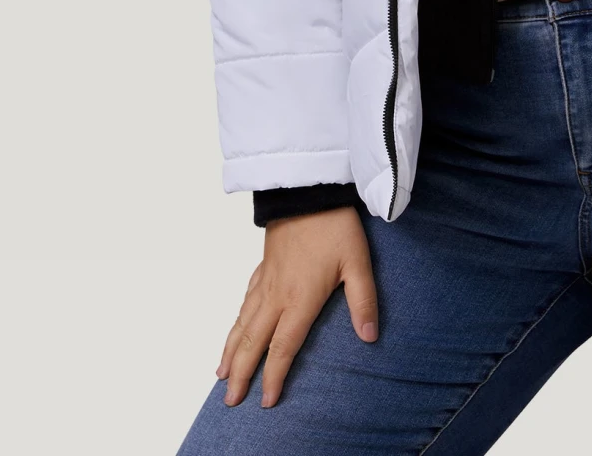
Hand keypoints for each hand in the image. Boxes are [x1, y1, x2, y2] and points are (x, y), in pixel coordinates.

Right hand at [216, 206, 377, 407]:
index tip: (266, 401)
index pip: (282, 347)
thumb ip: (363, 301)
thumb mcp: (358, 262)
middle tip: (230, 400)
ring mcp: (266, 280)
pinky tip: (234, 329)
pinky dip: (235, 322)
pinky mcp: (263, 266)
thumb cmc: (335, 226)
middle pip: (253, 342)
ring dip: (231, 351)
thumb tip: (370, 336)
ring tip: (221, 374)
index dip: (274, 376)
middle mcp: (277, 295)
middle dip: (241, 374)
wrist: (308, 191)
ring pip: (242, 323)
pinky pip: (244, 301)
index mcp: (300, 299)